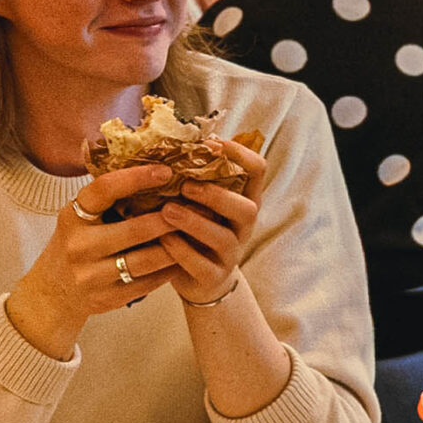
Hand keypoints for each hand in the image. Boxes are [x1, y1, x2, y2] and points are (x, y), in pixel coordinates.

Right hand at [5, 164, 187, 356]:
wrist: (54, 292)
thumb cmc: (77, 243)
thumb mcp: (80, 217)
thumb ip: (107, 199)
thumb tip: (154, 169)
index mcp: (73, 216)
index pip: (105, 189)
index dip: (137, 177)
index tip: (166, 171)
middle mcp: (79, 246)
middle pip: (135, 229)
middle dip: (170, 218)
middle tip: (196, 207)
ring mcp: (92, 275)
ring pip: (146, 260)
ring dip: (176, 246)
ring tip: (195, 232)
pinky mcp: (107, 298)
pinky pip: (147, 283)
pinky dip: (169, 270)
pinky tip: (183, 258)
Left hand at [159, 137, 266, 305]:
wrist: (201, 282)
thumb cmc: (196, 232)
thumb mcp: (201, 204)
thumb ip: (194, 179)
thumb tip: (167, 141)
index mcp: (242, 201)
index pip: (258, 171)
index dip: (241, 154)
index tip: (215, 145)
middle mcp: (243, 228)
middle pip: (247, 208)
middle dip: (217, 195)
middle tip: (185, 186)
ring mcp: (231, 254)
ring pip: (223, 238)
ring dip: (194, 222)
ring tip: (167, 210)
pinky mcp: (213, 277)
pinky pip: (201, 265)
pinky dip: (181, 251)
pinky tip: (164, 239)